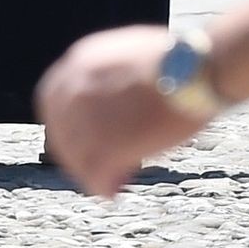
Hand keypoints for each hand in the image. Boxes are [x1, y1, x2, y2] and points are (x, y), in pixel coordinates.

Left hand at [36, 25, 212, 199]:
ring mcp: (88, 116)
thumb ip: (118, 74)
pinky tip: (111, 193)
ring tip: (106, 186)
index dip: (64, 122)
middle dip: (73, 150)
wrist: (195, 67)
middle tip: (90, 167)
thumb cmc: (183, 59)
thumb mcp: (135, 54)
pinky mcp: (107, 144)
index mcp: (82, 60)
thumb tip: (129, 93)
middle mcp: (76, 87)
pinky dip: (100, 185)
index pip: (54, 98)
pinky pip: (95, 171)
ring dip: (88, 172)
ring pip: (76, 154)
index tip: (76, 137)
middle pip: (61, 128)